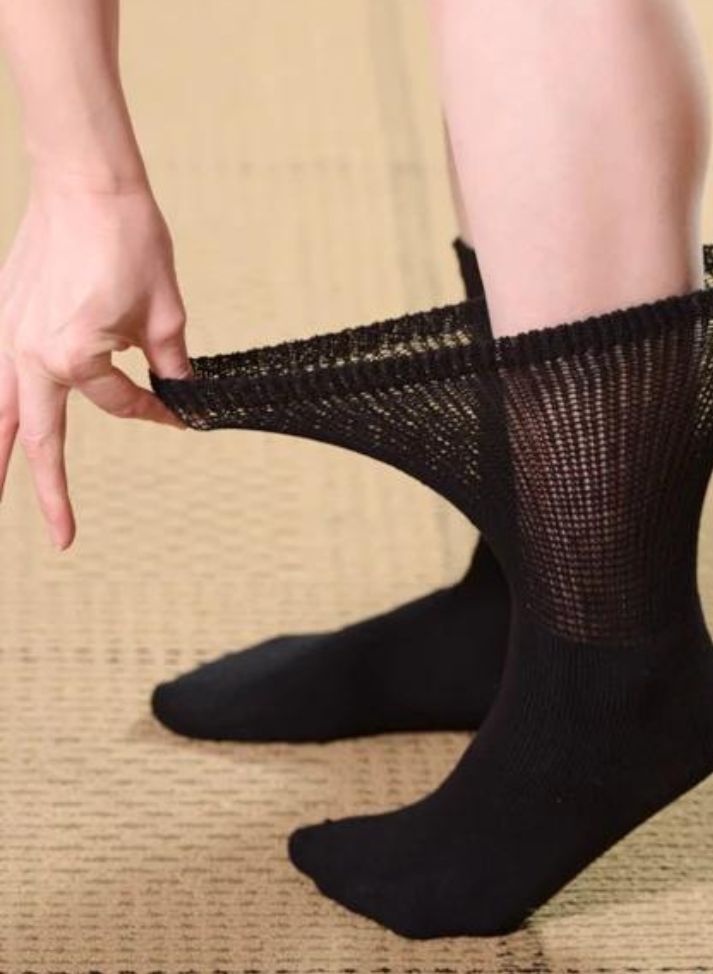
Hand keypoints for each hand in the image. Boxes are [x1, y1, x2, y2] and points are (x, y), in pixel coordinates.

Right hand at [0, 178, 189, 548]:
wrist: (86, 180)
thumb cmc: (128, 239)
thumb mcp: (166, 313)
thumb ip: (170, 364)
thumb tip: (178, 391)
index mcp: (73, 356)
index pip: (121, 405)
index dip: (155, 411)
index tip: (179, 413)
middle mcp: (27, 352)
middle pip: (36, 437)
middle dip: (49, 491)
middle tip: (61, 536)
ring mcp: (6, 333)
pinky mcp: (1, 314)